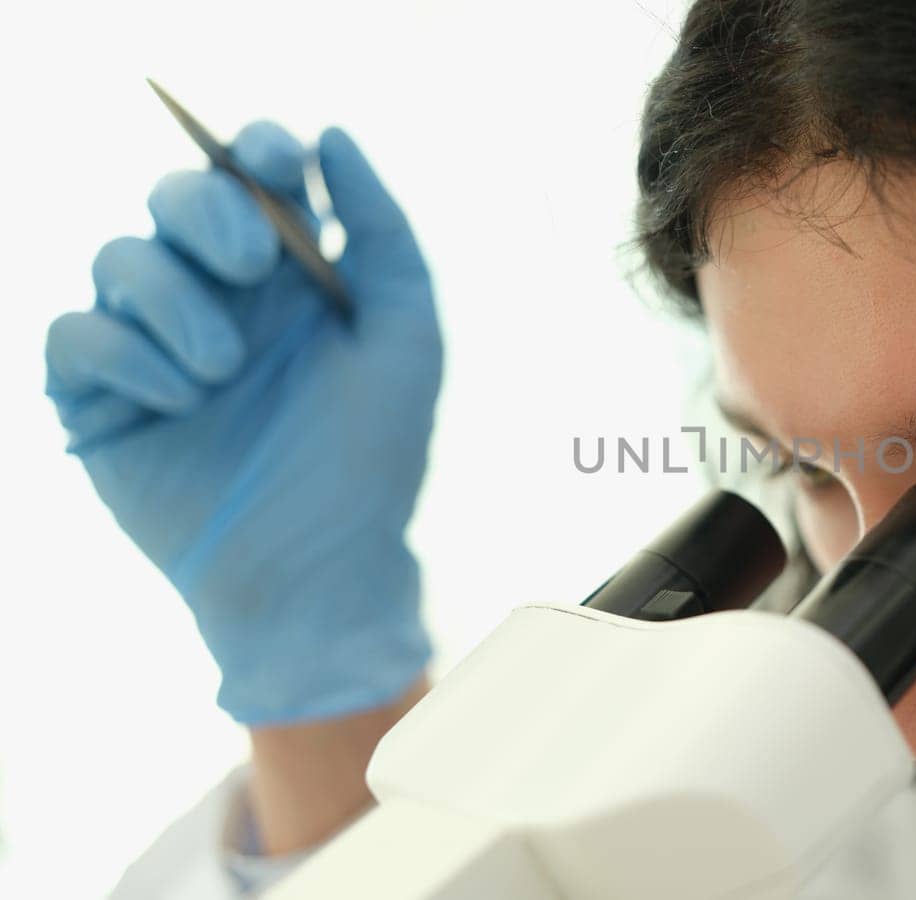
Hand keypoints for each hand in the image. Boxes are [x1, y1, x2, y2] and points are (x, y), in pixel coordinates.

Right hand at [45, 121, 440, 724]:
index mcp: (290, 274)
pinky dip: (123, 354)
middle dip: (209, 211)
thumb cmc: (373, 457)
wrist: (320, 566)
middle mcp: (218, 297)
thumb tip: (336, 135)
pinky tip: (178, 400)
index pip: (256, 174)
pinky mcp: (98, 396)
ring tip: (223, 369)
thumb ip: (382, 229)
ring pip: (121, 258)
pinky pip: (75, 332)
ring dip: (174, 301)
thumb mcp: (406, 335)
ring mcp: (154, 342)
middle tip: (251, 264)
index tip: (283, 165)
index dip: (260, 148)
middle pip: (178, 196)